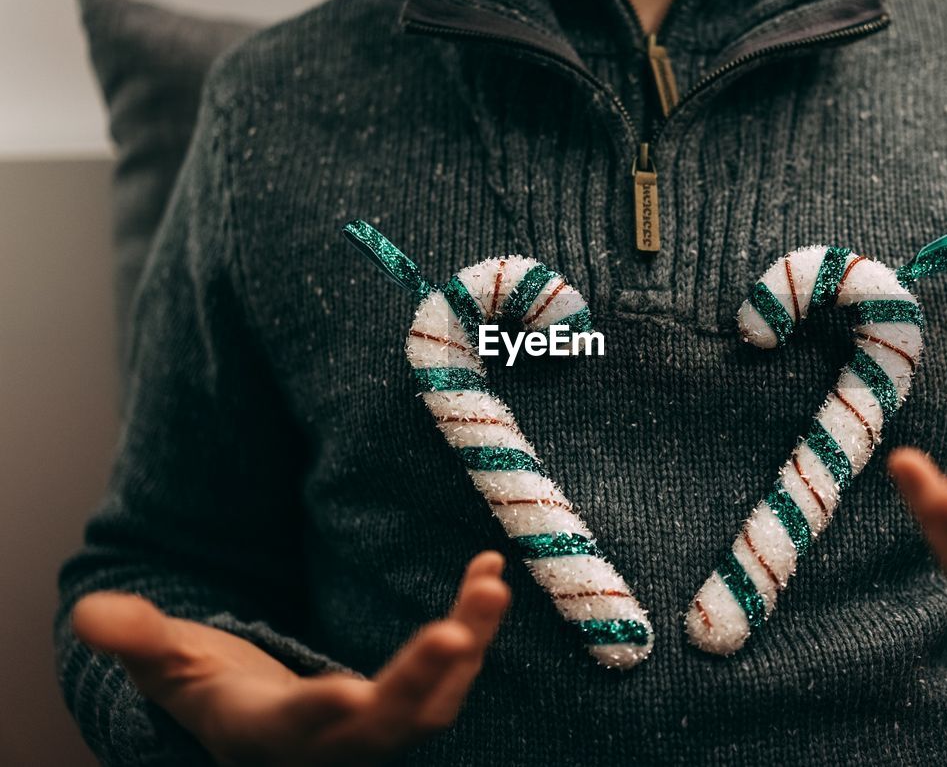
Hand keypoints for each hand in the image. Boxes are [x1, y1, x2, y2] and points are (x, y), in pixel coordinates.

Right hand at [72, 551, 510, 765]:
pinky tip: (489, 573)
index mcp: (268, 732)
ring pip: (437, 701)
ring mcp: (380, 726)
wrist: (258, 719)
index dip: (319, 715)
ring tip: (490, 582)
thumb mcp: (170, 663)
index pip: (296, 729)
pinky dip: (475, 625)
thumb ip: (139, 639)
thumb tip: (89, 613)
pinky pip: (455, 670)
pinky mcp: (413, 698)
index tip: (346, 693)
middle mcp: (333, 740)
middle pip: (385, 724)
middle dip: (420, 681)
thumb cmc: (210, 687)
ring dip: (469, 642)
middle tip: (455, 631)